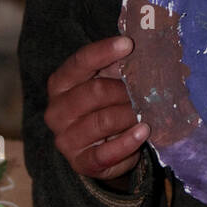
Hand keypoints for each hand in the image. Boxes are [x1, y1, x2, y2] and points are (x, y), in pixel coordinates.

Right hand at [44, 36, 150, 180]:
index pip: (80, 62)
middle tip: (148, 90)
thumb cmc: (104, 105)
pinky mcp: (81, 162)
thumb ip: (117, 64)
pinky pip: (105, 153)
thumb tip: (138, 45)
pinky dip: (127, 142)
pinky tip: (143, 132)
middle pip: (94, 92)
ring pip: (102, 121)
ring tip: (150, 112)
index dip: (104, 51)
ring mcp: (66, 138)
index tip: (129, 44)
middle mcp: (57, 111)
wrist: (99, 147)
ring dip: (129, 115)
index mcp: (60, 84)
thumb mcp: (108, 81)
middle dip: (124, 90)